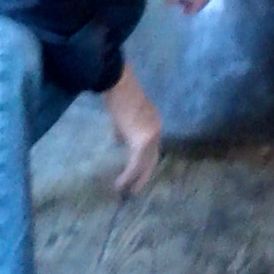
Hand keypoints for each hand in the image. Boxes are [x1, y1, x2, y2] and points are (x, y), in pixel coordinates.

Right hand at [104, 64, 161, 196]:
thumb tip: (119, 141)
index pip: (151, 145)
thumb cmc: (118, 94)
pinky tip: (120, 183)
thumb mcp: (122, 114)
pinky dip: (128, 175)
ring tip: (126, 190)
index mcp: (153, 121)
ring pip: (144, 164)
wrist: (117, 84)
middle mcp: (156, 129)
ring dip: (135, 178)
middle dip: (144, 174)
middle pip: (152, 158)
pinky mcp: (142, 142)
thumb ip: (123, 129)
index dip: (143, 159)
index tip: (135, 170)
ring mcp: (151, 135)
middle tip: (135, 189)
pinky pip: (135, 164)